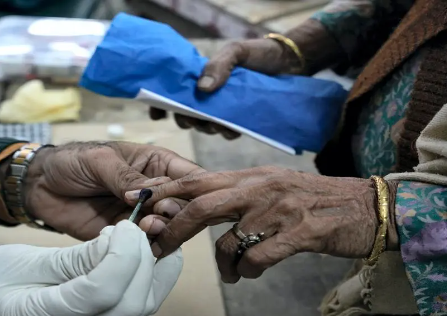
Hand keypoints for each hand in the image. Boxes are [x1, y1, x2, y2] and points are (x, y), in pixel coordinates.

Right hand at [0, 221, 182, 315]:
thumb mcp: (24, 259)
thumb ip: (76, 257)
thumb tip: (122, 241)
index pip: (100, 293)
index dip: (122, 256)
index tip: (126, 225)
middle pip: (129, 306)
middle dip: (141, 261)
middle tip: (135, 227)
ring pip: (137, 311)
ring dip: (150, 271)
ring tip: (139, 238)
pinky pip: (128, 309)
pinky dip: (143, 280)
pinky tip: (137, 253)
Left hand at [24, 141, 203, 240]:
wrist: (39, 186)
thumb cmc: (71, 162)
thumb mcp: (100, 161)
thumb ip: (127, 177)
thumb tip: (155, 191)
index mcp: (158, 165)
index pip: (191, 177)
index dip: (197, 189)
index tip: (189, 198)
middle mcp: (157, 192)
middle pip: (186, 207)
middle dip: (180, 212)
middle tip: (160, 212)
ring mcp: (144, 216)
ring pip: (170, 229)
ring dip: (165, 230)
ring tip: (147, 225)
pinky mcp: (127, 236)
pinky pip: (147, 245)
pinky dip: (148, 245)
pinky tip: (138, 238)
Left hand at [129, 167, 397, 282]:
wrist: (369, 207)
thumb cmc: (318, 200)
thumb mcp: (275, 186)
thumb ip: (240, 193)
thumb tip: (202, 209)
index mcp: (252, 175)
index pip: (197, 178)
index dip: (165, 189)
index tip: (139, 201)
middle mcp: (261, 188)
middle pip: (201, 205)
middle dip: (173, 229)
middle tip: (157, 248)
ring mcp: (279, 209)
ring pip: (227, 241)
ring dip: (222, 265)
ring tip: (231, 273)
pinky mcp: (299, 233)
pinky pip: (256, 259)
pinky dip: (247, 272)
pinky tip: (253, 273)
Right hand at [150, 38, 301, 139]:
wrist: (289, 63)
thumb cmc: (259, 54)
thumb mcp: (236, 51)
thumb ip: (219, 65)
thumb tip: (203, 89)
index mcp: (199, 78)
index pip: (172, 94)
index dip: (160, 106)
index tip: (157, 116)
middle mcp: (207, 97)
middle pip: (186, 115)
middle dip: (186, 120)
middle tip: (195, 118)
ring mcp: (222, 110)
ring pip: (205, 127)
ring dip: (207, 128)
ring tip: (217, 123)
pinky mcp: (238, 120)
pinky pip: (227, 132)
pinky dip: (227, 132)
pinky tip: (233, 129)